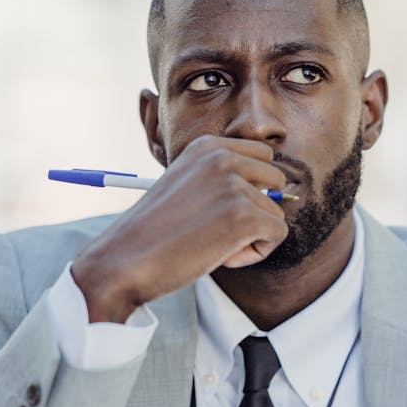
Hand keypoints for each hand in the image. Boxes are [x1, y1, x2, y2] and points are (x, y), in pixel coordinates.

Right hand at [71, 136, 288, 321]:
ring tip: (209, 243)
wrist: (125, 260)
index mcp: (207, 146)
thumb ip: (223, 179)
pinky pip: (276, 235)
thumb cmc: (156, 232)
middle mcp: (221, 158)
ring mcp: (234, 185)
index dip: (250, 189)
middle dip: (256, 209)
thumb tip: (281, 190)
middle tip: (216, 229)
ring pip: (275, 213)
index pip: (262, 156)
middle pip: (276, 180)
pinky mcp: (244, 216)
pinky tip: (220, 255)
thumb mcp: (188, 186)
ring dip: (250, 236)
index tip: (215, 208)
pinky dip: (254, 253)